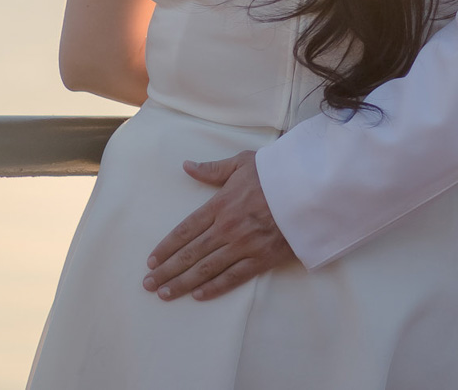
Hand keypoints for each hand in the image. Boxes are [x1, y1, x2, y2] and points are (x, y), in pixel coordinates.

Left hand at [143, 150, 296, 300]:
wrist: (309, 188)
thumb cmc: (276, 173)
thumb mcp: (242, 163)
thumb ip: (213, 169)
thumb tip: (187, 166)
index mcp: (220, 204)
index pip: (185, 230)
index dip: (166, 247)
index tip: (151, 260)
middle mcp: (227, 227)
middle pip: (190, 253)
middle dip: (167, 270)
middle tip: (148, 284)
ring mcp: (244, 245)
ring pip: (207, 268)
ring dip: (183, 283)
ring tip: (164, 293)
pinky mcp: (262, 258)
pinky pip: (234, 277)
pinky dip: (215, 287)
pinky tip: (198, 295)